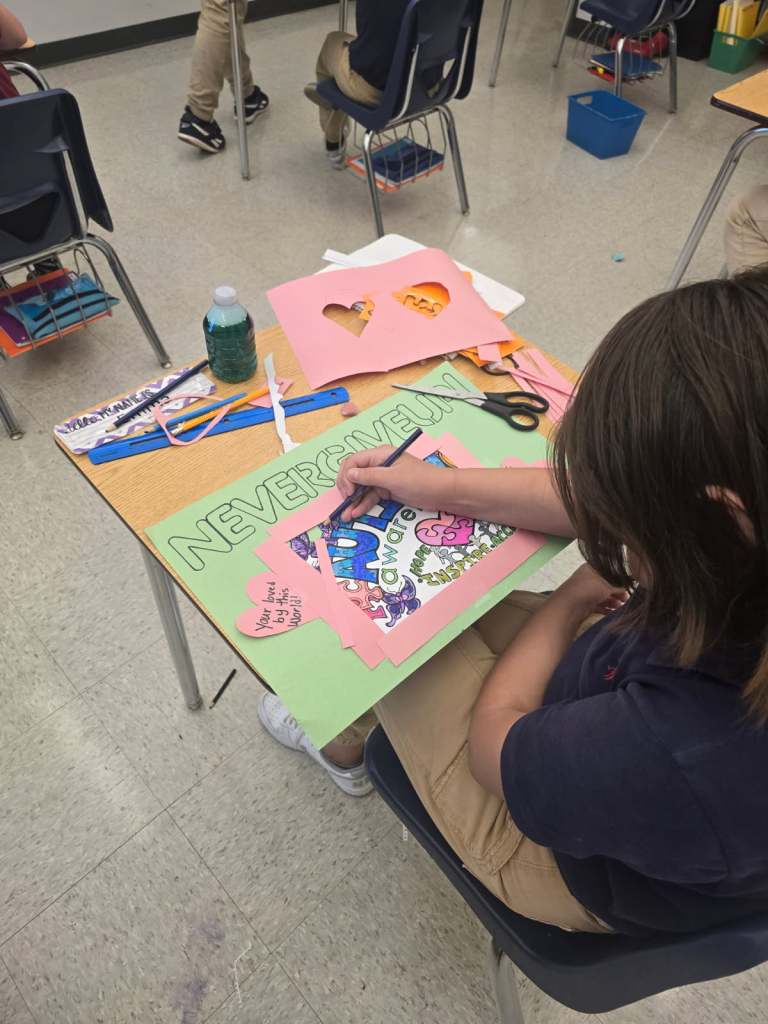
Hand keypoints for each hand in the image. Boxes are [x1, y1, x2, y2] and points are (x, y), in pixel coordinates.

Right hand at [335, 446, 452, 520]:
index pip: (353, 461)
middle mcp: (378, 464)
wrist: (442, 492)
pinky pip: (370, 496)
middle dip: (347, 489)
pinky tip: (355, 513)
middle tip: (345, 503)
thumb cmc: (419, 480)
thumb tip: (349, 474)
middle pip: (354, 475)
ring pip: (361, 488)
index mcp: (379, 454)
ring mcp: (382, 478)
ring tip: (345, 516)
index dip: (347, 476)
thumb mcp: (393, 478)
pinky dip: (362, 504)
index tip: (348, 492)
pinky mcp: (386, 490)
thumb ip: (369, 476)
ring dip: (352, 501)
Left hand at [556, 563, 628, 615]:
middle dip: (617, 592)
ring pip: (602, 595)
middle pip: (605, 584)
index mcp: (591, 568)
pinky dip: (605, 608)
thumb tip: (626, 590)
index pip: (608, 571)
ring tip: (620, 606)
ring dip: (612, 601)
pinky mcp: (584, 603)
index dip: (618, 578)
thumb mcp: (609, 586)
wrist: (571, 605)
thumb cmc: (590, 588)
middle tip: (626, 599)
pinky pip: (597, 605)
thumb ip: (619, 587)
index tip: (627, 585)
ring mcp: (585, 591)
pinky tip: (613, 612)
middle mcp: (587, 578)